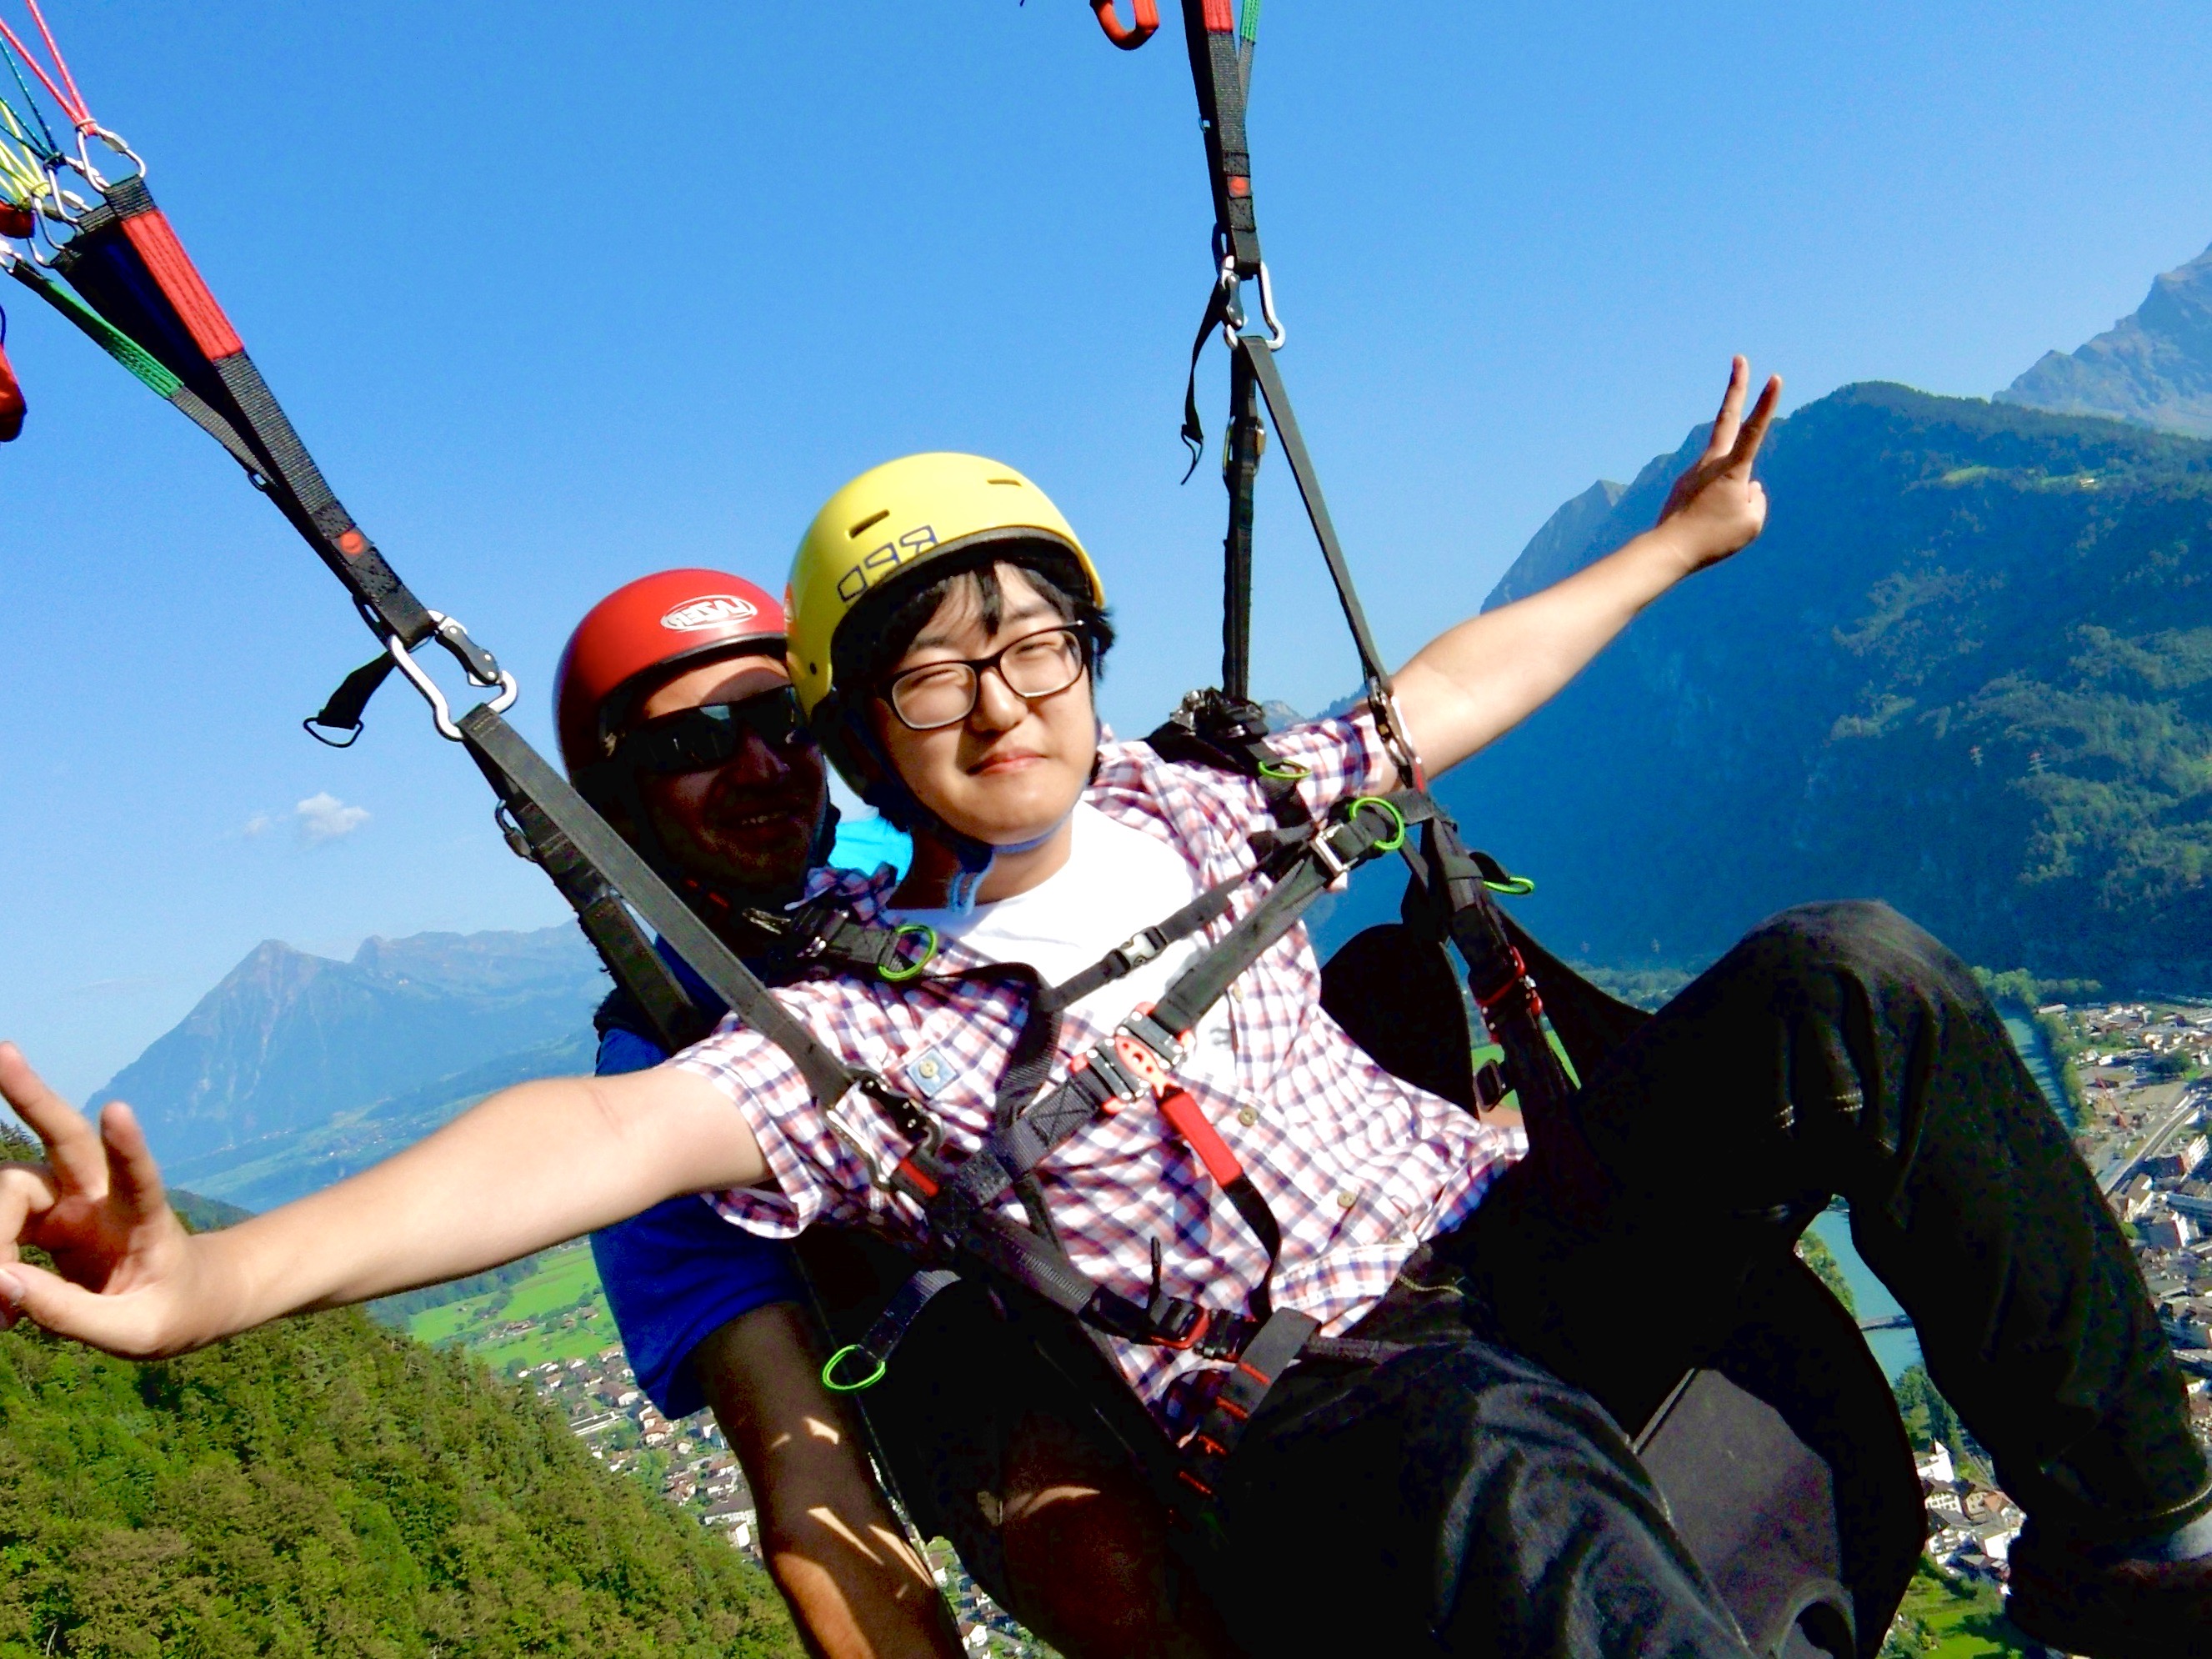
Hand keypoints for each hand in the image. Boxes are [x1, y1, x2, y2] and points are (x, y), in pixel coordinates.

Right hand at [0, 1043, 219, 1356]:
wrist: (190, 1300)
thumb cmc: (173, 1310)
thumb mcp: (135, 1331)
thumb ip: (70, 1313)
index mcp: (147, 1217)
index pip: (140, 1176)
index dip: (128, 1146)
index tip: (118, 1110)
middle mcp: (104, 1196)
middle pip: (64, 1137)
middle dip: (31, 1094)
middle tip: (2, 1051)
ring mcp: (71, 1203)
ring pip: (11, 1188)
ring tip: (0, 1313)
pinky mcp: (45, 1221)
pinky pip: (0, 1227)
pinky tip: (1, 1313)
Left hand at [1654, 356, 1780, 573]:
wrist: (1669, 550)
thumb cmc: (1715, 538)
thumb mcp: (1752, 522)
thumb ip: (1758, 498)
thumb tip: (1751, 486)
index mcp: (1732, 469)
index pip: (1755, 430)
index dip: (1767, 403)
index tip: (1776, 377)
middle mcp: (1711, 462)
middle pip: (1727, 417)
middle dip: (1735, 387)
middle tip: (1739, 358)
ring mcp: (1695, 470)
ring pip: (1728, 477)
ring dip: (1730, 499)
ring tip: (1716, 525)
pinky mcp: (1685, 483)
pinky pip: (1715, 492)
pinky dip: (1718, 506)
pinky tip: (1705, 525)